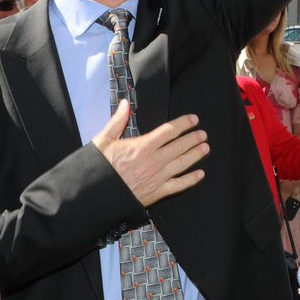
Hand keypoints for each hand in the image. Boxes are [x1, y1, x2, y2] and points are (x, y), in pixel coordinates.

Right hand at [91, 100, 208, 207]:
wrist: (94, 195)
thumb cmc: (98, 168)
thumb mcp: (103, 140)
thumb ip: (117, 121)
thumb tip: (125, 103)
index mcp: (142, 146)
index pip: (169, 131)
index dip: (184, 124)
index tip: (194, 119)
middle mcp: (153, 161)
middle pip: (180, 146)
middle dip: (193, 139)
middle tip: (203, 134)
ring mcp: (157, 178)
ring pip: (182, 164)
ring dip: (195, 155)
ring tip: (205, 148)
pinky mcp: (156, 193)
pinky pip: (178, 185)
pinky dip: (190, 180)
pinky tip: (200, 175)